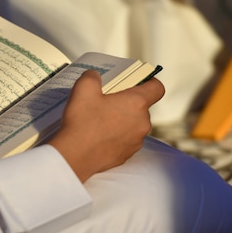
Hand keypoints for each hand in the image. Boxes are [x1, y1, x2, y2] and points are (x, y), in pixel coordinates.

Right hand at [50, 70, 164, 182]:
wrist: (74, 156)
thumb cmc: (82, 121)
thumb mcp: (84, 88)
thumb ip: (93, 76)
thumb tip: (95, 76)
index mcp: (137, 103)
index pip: (157, 88)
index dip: (149, 82)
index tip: (138, 81)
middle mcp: (142, 122)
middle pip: (142, 107)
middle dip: (128, 102)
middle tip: (108, 100)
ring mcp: (136, 141)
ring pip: (134, 125)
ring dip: (123, 120)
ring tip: (101, 120)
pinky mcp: (127, 155)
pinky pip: (126, 140)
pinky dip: (117, 137)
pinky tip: (99, 135)